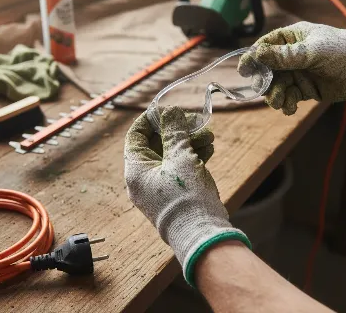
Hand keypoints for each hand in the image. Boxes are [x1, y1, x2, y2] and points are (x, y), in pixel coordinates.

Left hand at [124, 107, 249, 285]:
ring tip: (209, 136)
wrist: (202, 235)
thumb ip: (174, 131)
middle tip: (195, 121)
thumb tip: (169, 111)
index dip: (150, 119)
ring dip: (189, 142)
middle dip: (178, 130)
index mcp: (136, 169)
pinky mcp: (173, 194)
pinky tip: (208, 148)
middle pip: (156, 144)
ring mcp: (158, 188)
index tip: (167, 109)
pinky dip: (191, 157)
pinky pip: (179, 168)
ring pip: (171, 155)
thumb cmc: (187, 196)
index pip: (136, 135)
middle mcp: (143, 179)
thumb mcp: (180, 157)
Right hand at [238, 21, 345, 114]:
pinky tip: (290, 108)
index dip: (253, 57)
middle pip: (267, 69)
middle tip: (265, 91)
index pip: (265, 46)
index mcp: (291, 38)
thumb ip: (285, 56)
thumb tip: (257, 54)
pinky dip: (286, 104)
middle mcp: (291, 55)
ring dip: (275, 96)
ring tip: (280, 102)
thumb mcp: (312, 51)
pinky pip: (288, 97)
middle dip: (265, 82)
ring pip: (276, 86)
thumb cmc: (341, 51)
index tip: (244, 70)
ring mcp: (297, 73)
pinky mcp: (304, 89)